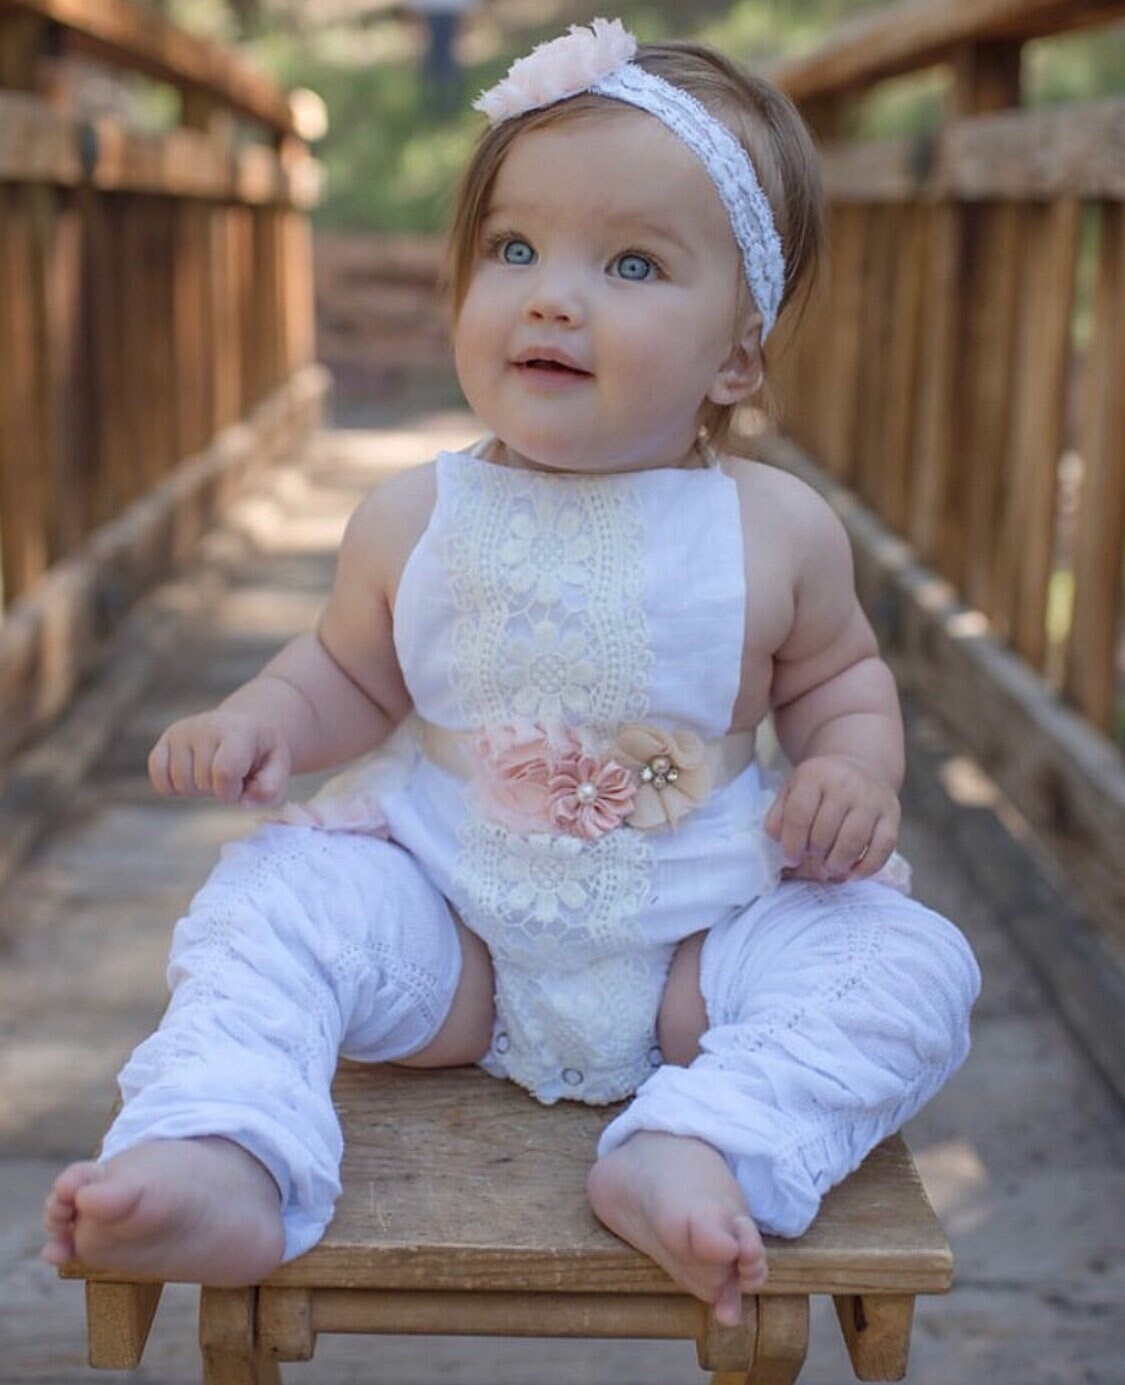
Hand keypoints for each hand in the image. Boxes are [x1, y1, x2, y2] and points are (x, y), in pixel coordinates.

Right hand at [148, 710, 290, 806]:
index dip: (231, 792)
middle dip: (218, 790)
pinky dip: (173, 788)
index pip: (224, 772)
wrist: (248, 724)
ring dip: (198, 790)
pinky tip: (192, 776)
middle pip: (201, 782)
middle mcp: (206, 726)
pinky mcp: (166, 739)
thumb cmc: (262, 752)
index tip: (242, 786)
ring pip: (180, 784)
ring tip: (214, 772)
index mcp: (238, 731)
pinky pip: (158, 778)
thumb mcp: (279, 768)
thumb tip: (244, 802)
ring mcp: (183, 731)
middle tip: (232, 775)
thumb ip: (270, 789)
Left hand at [764, 755, 899, 882]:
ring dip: (838, 863)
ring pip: (853, 841)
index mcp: (815, 776)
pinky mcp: (892, 814)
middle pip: (826, 830)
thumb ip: (779, 814)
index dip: (792, 842)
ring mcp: (871, 799)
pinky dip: (867, 867)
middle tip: (812, 862)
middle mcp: (846, 784)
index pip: (799, 814)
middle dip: (815, 854)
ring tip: (829, 868)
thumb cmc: (821, 785)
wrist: (860, 766)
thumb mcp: (793, 788)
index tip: (790, 858)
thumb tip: (776, 840)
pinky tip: (853, 873)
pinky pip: (883, 847)